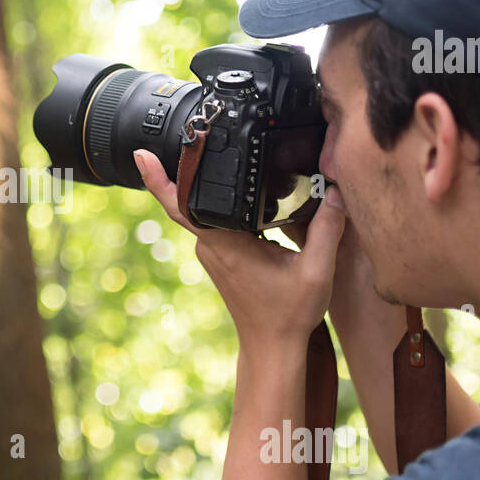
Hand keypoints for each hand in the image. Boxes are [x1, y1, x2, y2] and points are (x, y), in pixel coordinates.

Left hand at [134, 149, 346, 350]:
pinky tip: (233, 188)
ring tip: (208, 150)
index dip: (159, 180)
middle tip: (190, 132)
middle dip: (186, 167)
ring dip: (204, 186)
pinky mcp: (219, 257)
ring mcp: (212, 253)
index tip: (141, 155)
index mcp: (226, 244)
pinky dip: (218, 204)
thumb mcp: (316, 270)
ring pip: (201, 211)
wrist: (273, 346)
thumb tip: (338, 192)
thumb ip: (327, 229)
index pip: (182, 206)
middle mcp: (211, 246)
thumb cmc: (289, 314)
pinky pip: (212, 222)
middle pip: (189, 200)